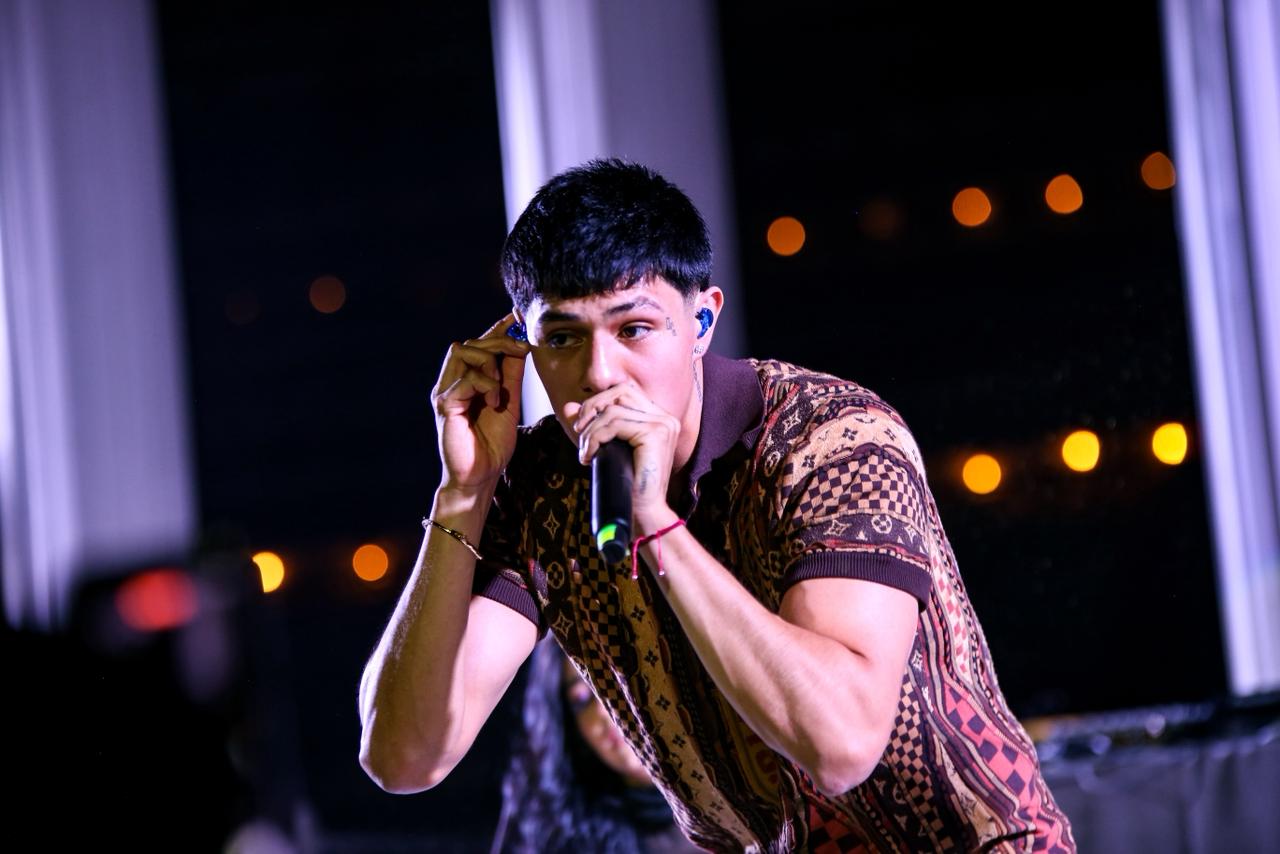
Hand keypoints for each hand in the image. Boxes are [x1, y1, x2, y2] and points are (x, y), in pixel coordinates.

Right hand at [431, 314, 529, 492]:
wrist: (480, 476)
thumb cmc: (492, 443)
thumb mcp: (509, 402)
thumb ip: (511, 375)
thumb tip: (522, 346)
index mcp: (467, 380)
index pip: (478, 345)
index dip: (497, 329)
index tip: (517, 317)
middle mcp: (452, 382)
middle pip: (468, 343)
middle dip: (498, 342)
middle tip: (521, 350)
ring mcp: (445, 393)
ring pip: (462, 353)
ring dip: (488, 362)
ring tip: (501, 387)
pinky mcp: (444, 406)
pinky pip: (463, 380)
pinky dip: (485, 386)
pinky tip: (494, 402)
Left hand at [565, 380, 679, 522]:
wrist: (644, 513)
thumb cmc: (628, 486)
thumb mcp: (607, 449)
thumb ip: (592, 425)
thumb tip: (569, 406)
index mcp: (659, 419)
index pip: (625, 393)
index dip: (599, 402)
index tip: (582, 425)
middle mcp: (665, 418)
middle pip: (620, 392)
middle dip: (592, 408)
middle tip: (579, 431)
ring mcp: (663, 424)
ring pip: (613, 410)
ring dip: (591, 430)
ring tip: (585, 452)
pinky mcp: (655, 434)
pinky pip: (614, 425)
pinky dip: (594, 439)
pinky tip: (589, 457)